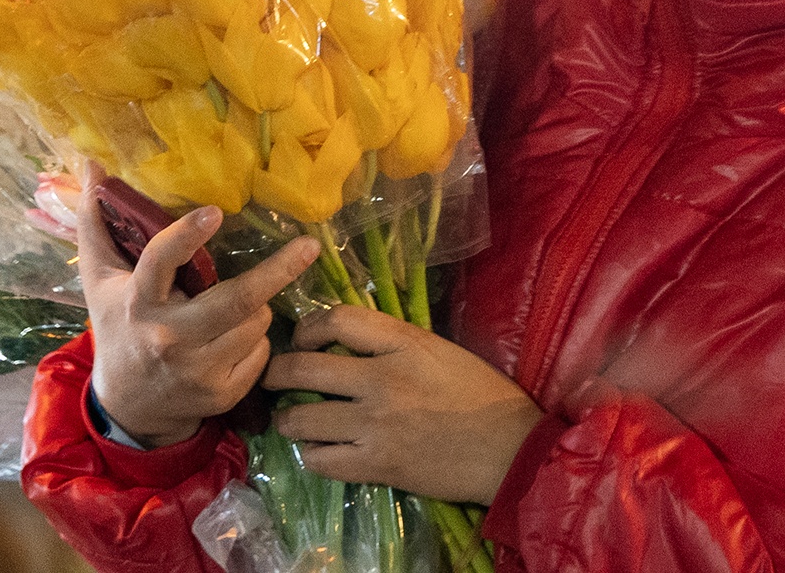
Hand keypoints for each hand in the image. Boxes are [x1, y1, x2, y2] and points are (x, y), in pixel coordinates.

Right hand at [81, 177, 318, 447]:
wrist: (129, 405)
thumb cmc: (118, 326)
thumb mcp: (98, 278)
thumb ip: (94, 221)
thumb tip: (91, 163)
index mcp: (138, 300)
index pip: (160, 263)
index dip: (186, 236)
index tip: (215, 212)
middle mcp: (168, 336)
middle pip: (236, 300)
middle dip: (278, 271)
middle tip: (309, 246)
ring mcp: (197, 370)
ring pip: (256, 321)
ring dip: (258, 305)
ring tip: (237, 304)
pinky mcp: (221, 394)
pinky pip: (262, 352)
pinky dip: (257, 339)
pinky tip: (235, 338)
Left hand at [264, 304, 544, 505]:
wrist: (510, 449)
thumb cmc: (480, 394)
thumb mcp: (438, 350)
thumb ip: (392, 343)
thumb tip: (346, 339)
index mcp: (402, 343)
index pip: (335, 319)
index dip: (306, 327)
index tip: (302, 339)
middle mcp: (381, 380)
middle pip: (302, 368)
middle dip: (277, 372)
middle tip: (275, 378)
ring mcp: (375, 426)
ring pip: (301, 419)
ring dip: (289, 420)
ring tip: (293, 420)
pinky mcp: (376, 466)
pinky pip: (320, 460)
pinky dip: (312, 455)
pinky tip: (320, 450)